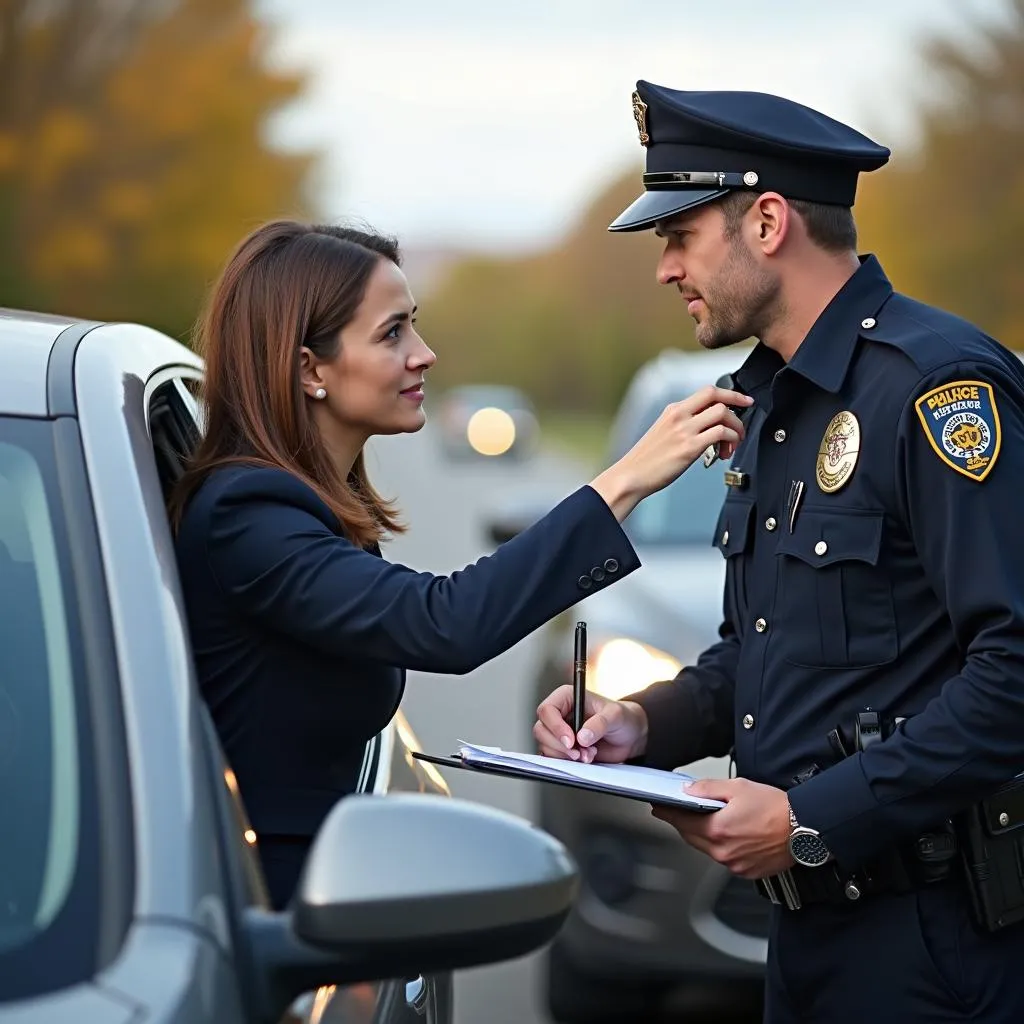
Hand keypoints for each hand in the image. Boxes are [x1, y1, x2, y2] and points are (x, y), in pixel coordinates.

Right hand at [533, 684, 647, 763]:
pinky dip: (567, 762)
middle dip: (559, 745)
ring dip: (566, 755)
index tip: (570, 740)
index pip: (547, 710)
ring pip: (545, 746)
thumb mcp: (615, 715)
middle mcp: (560, 714)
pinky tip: (585, 758)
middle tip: (578, 752)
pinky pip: (554, 757)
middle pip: (541, 730)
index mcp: (567, 698)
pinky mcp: (563, 748)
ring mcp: (560, 732)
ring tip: (588, 754)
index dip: (555, 726)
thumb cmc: (622, 718)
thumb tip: (582, 736)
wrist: (631, 736)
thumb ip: (600, 723)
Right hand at [589, 385, 753, 521]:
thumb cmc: (646, 461)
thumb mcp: (664, 434)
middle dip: (738, 404)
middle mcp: (679, 416)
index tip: (743, 400)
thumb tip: (710, 429)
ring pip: (723, 413)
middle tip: (743, 422)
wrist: (631, 476)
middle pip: (717, 396)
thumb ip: (685, 426)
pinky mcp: (689, 447)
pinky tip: (725, 452)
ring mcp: (684, 430)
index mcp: (672, 410)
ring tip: (732, 445)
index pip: (707, 392)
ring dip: (736, 428)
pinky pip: (721, 433)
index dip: (730, 394)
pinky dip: (730, 440)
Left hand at [651, 777, 794, 879]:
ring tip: (706, 820)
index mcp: (717, 829)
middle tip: (677, 812)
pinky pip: (724, 858)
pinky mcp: (747, 872)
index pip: (682, 821)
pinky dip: (720, 847)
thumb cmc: (777, 808)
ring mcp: (735, 864)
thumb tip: (689, 790)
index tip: (658, 807)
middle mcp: (723, 851)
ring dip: (702, 835)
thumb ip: (708, 789)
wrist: (805, 829)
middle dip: (683, 823)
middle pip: (692, 837)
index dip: (667, 813)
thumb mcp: (738, 787)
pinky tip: (727, 835)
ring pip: (707, 849)